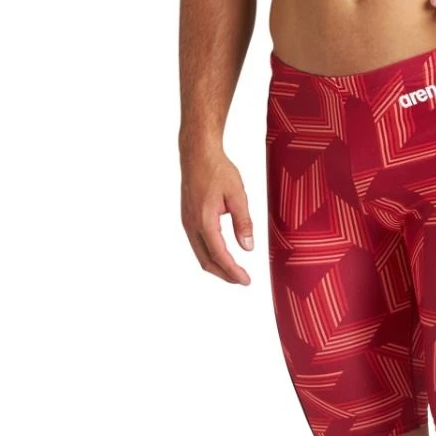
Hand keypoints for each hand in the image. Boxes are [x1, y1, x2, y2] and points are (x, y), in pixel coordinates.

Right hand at [180, 144, 254, 285]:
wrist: (197, 154)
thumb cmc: (218, 170)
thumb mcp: (237, 195)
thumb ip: (243, 222)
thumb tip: (248, 248)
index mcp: (204, 221)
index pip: (220, 255)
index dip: (233, 271)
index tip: (246, 281)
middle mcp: (192, 225)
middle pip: (206, 261)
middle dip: (224, 275)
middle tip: (242, 280)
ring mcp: (187, 222)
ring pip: (200, 254)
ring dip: (216, 266)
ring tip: (234, 271)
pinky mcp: (187, 218)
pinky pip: (197, 244)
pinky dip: (209, 255)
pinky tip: (221, 254)